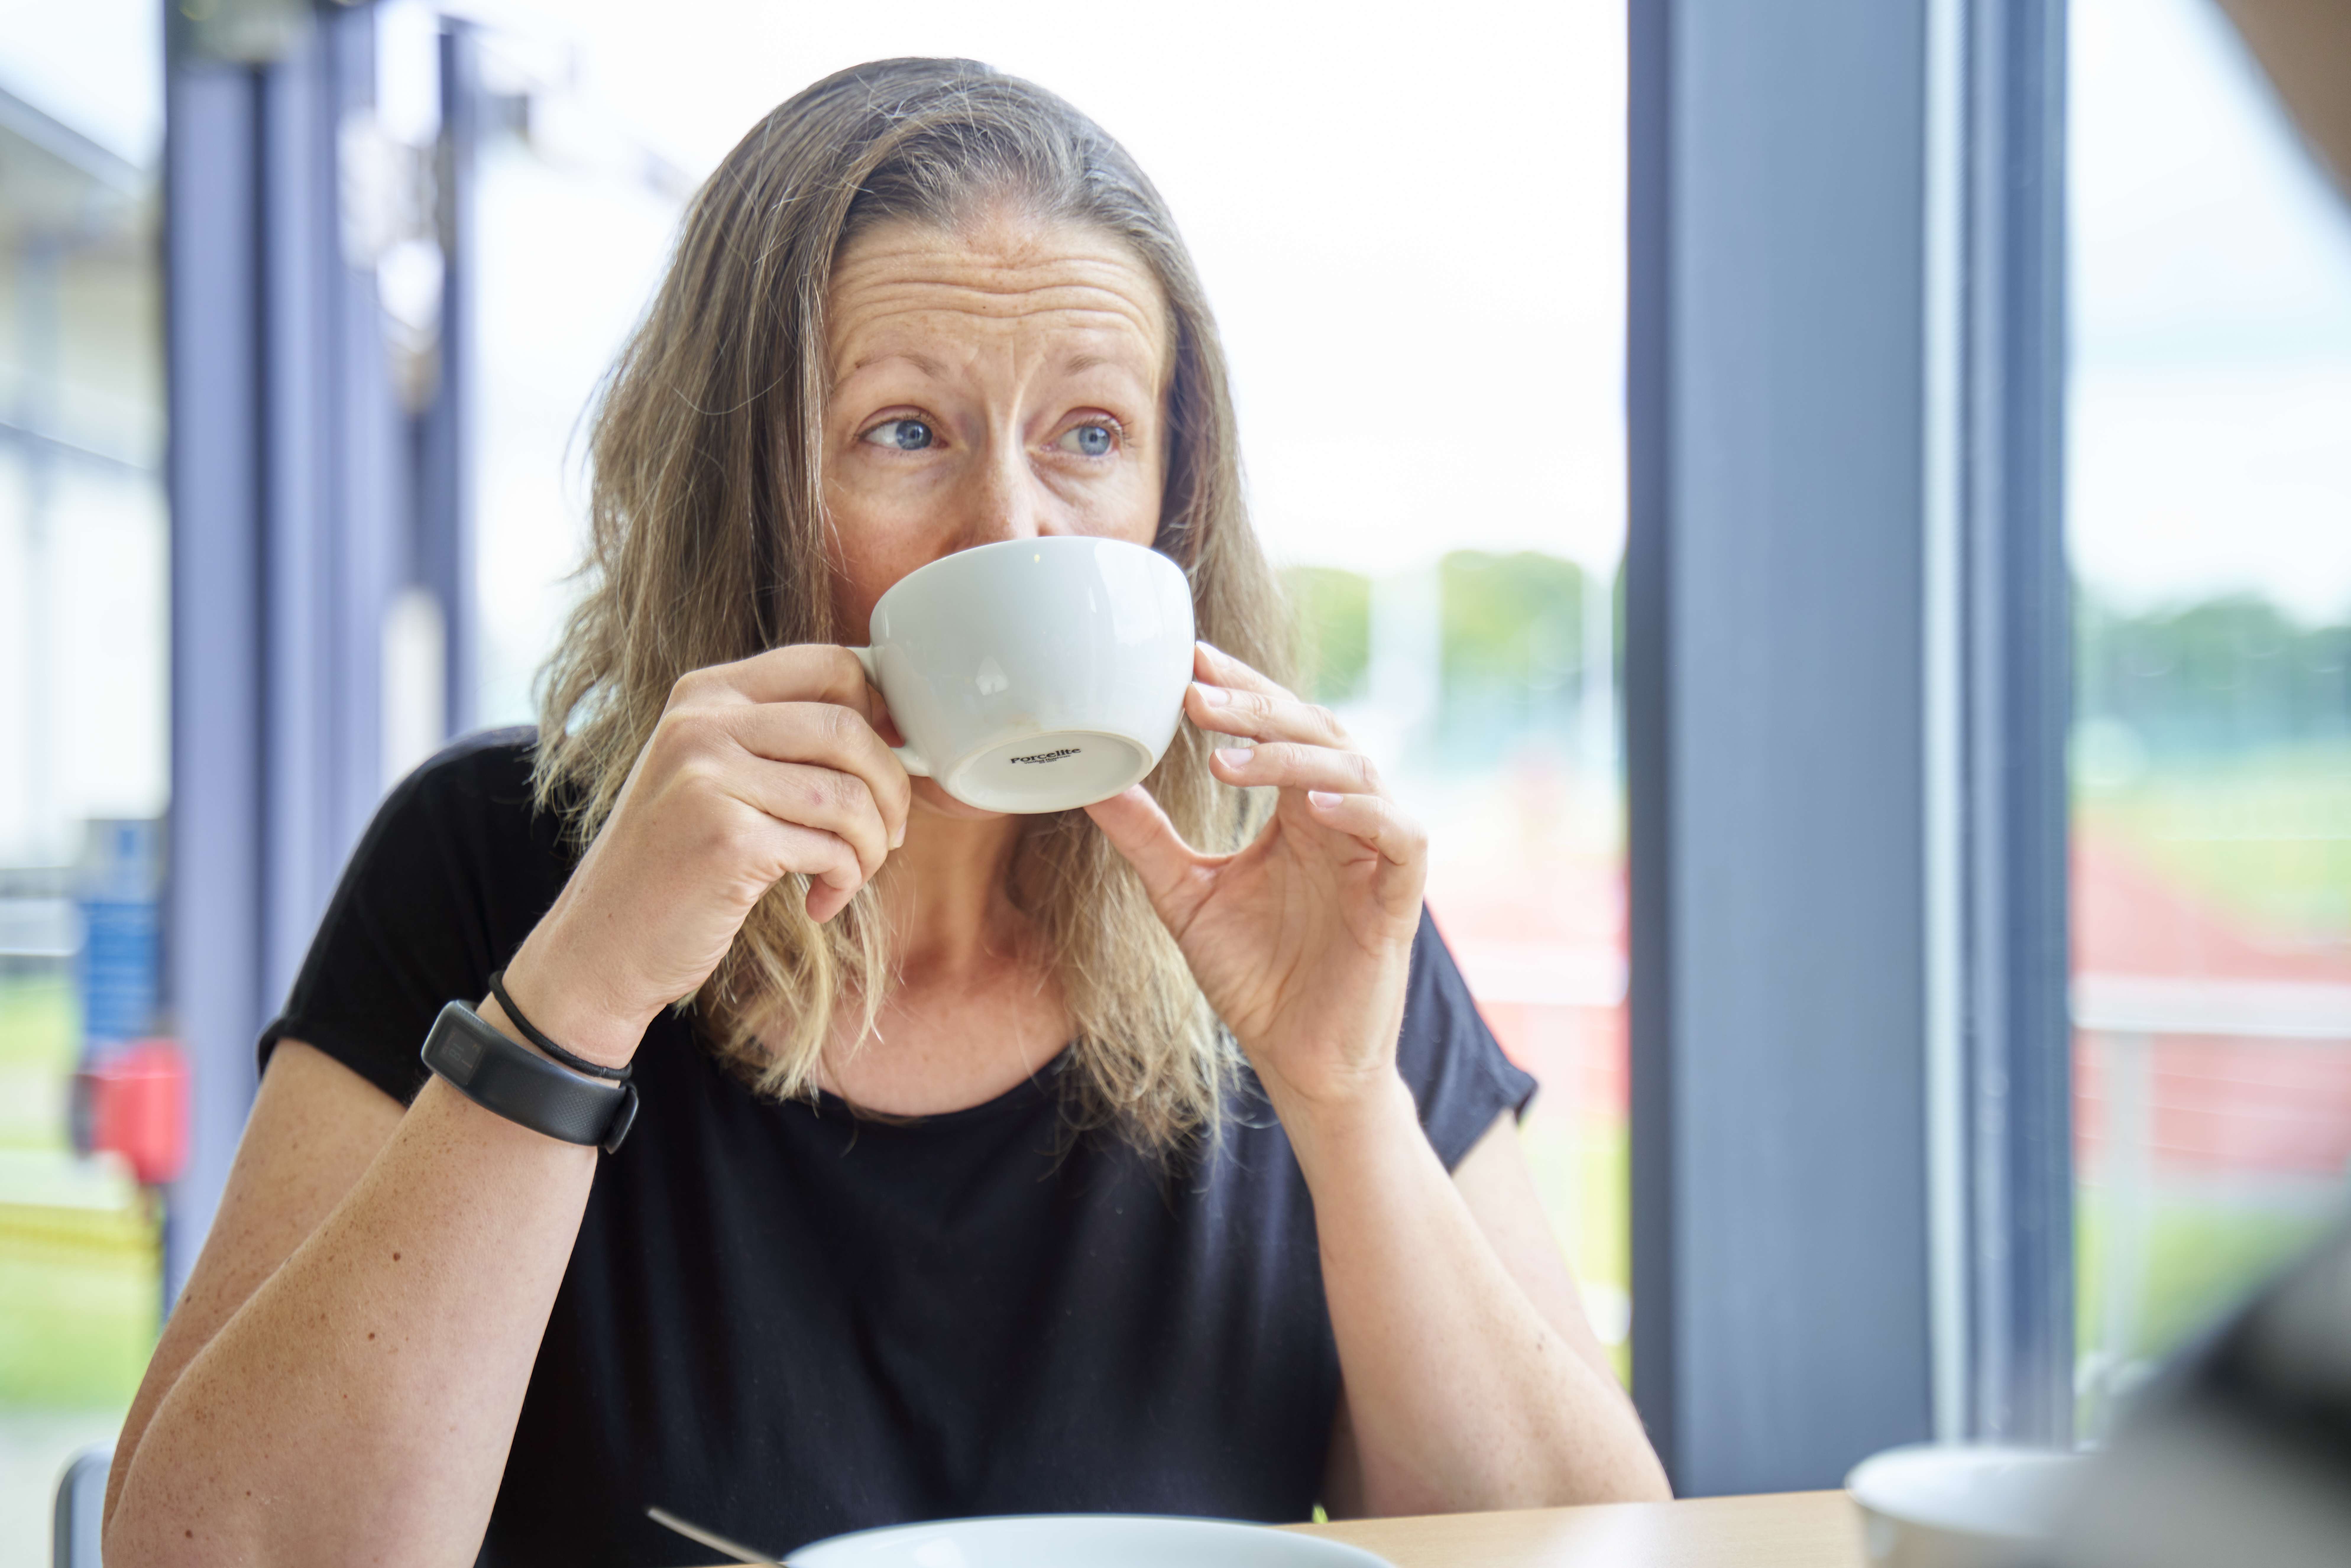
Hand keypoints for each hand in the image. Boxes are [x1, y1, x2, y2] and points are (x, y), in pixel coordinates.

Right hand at [501, 647, 912, 1066]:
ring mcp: (709, 780)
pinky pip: (831, 850)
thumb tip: (889, 726)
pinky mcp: (728, 841)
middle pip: (849, 730)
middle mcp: (701, 724)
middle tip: (889, 834)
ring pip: (848, 795)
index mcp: (704, 695)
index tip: (892, 756)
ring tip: (853, 873)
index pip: (829, 665)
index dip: (880, 711)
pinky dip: (844, 882)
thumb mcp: (712, 775)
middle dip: (891, 788)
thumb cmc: (675, 863)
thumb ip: (779, 740)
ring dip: (873, 845)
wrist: (604, 944)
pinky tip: (818, 904)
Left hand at [1086, 643, 1427, 1118]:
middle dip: (1256, 706)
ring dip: (1292, 754)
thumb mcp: (1183, 895)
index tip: (1188, 661)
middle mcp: (1339, 817)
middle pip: (1313, 731)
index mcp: (1296, 811)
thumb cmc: (1253, 976)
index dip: (1240, 688)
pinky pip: (1400, 835)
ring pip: (1354, 768)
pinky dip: (1365, 811)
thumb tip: (1092, 783)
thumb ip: (1146, 838)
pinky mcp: (1399, 896)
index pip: (1276, 726)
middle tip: (1196, 693)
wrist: (1298, 1059)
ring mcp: (1374, 852)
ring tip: (1227, 757)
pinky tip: (1318, 805)